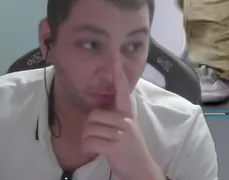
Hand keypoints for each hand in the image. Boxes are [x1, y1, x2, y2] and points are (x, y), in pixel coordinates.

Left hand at [82, 56, 161, 179]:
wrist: (141, 170)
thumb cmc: (130, 149)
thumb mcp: (128, 129)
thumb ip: (117, 117)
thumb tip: (100, 111)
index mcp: (128, 114)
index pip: (123, 91)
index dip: (118, 76)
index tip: (115, 60)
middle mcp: (126, 121)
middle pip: (94, 115)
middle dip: (89, 128)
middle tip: (98, 137)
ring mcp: (121, 133)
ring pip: (89, 129)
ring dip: (87, 140)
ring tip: (98, 145)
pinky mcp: (114, 146)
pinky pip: (90, 141)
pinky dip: (87, 148)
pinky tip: (95, 151)